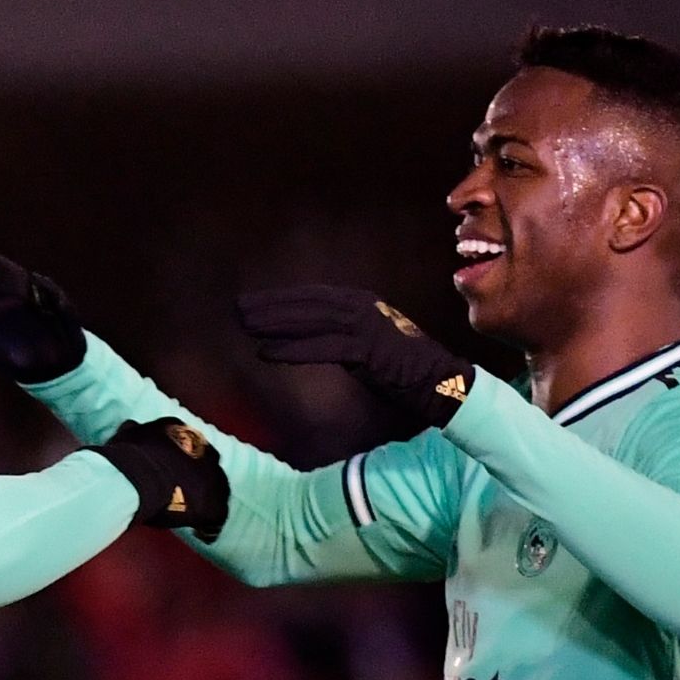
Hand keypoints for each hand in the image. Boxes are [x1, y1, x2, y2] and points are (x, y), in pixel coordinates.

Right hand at [86, 418, 229, 537]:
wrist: (136, 476)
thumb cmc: (127, 456)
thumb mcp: (128, 436)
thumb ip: (135, 432)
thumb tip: (131, 427)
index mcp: (183, 432)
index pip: (189, 445)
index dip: (182, 461)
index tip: (173, 473)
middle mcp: (203, 449)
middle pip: (208, 464)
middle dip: (199, 478)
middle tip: (186, 494)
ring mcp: (212, 476)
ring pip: (219, 489)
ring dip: (207, 500)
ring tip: (195, 517)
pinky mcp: (214, 501)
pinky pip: (218, 516)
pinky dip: (209, 527)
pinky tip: (200, 534)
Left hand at [237, 286, 475, 426]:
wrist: (441, 382)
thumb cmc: (403, 368)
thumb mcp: (366, 343)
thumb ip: (340, 335)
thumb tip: (306, 335)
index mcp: (361, 303)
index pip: (312, 297)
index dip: (280, 298)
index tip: (252, 302)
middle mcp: (362, 308)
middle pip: (307, 304)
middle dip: (271, 306)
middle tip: (238, 309)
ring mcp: (366, 327)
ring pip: (311, 321)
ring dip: (275, 323)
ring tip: (245, 326)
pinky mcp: (368, 350)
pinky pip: (322, 348)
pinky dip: (293, 350)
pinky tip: (266, 354)